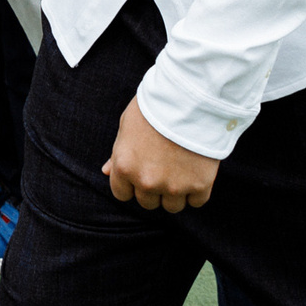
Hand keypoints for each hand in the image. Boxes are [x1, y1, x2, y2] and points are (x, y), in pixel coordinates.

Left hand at [103, 98, 218, 212]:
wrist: (189, 99)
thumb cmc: (154, 107)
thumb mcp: (127, 125)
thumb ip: (117, 154)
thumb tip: (106, 172)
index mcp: (124, 166)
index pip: (122, 194)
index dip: (131, 183)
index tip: (142, 171)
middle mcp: (146, 181)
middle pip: (147, 203)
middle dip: (153, 188)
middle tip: (163, 167)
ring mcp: (173, 186)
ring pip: (172, 206)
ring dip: (175, 193)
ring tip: (180, 169)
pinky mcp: (199, 185)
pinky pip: (196, 202)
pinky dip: (197, 190)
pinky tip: (196, 170)